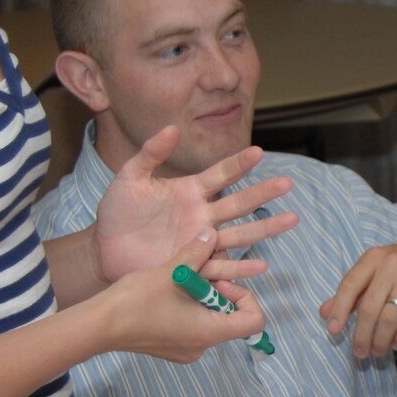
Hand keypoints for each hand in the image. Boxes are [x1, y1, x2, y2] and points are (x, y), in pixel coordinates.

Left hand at [92, 127, 298, 284]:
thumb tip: (172, 128)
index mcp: (190, 192)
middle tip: (287, 184)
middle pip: (238, 204)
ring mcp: (200, 242)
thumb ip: (150, 153)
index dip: (238, 164)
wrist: (104, 249)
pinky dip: (241, 269)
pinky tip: (262, 266)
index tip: (258, 152)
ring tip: (292, 220)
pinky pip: (220, 268)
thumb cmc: (117, 212)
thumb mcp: (129, 177)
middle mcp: (202, 216)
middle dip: (263, 194)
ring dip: (265, 228)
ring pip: (239, 235)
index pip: (220, 174)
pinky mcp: (192, 266)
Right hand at [104, 231, 267, 361]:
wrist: (98, 326)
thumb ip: (196, 253)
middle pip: (230, 317)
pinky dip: (188, 306)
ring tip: (181, 278)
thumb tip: (212, 234)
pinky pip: (191, 324)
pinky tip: (168, 290)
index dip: (246, 296)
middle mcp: (202, 346)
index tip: (222, 281)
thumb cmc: (136, 302)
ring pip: (209, 318)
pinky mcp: (170, 346)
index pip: (254, 320)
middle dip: (219, 290)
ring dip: (201, 296)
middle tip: (198, 273)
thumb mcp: (172, 272)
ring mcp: (185, 349)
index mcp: (210, 332)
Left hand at [319, 235, 396, 359]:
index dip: (340, 310)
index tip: (333, 330)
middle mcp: (392, 265)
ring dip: (381, 340)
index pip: (350, 285)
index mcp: (374, 258)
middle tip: (360, 352)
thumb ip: (352, 291)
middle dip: (362, 336)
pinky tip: (396, 344)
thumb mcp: (377, 269)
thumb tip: (324, 313)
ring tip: (377, 351)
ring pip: (390, 318)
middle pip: (370, 308)